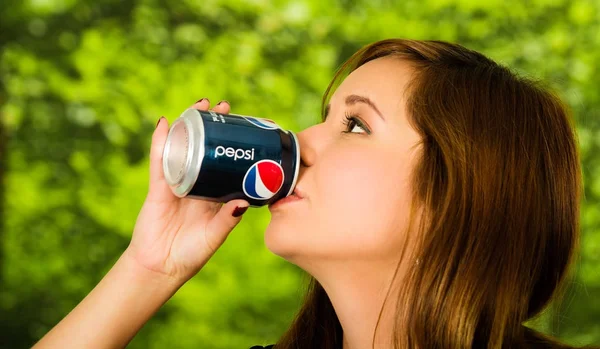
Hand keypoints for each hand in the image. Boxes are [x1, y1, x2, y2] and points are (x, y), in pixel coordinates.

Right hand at [126, 99, 248, 283]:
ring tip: (200, 105)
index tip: (246, 126)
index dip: (233, 144)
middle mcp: (197, 184)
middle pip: (205, 147)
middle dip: (213, 127)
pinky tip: (165, 123)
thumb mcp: (215, 235)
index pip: (226, 162)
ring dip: (189, 125)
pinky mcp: (158, 188)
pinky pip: (159, 161)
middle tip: (224, 108)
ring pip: (183, 147)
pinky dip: (161, 142)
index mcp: (214, 193)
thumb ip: (227, 220)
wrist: (161, 267)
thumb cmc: (191, 254)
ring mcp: (177, 183)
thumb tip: (242, 202)